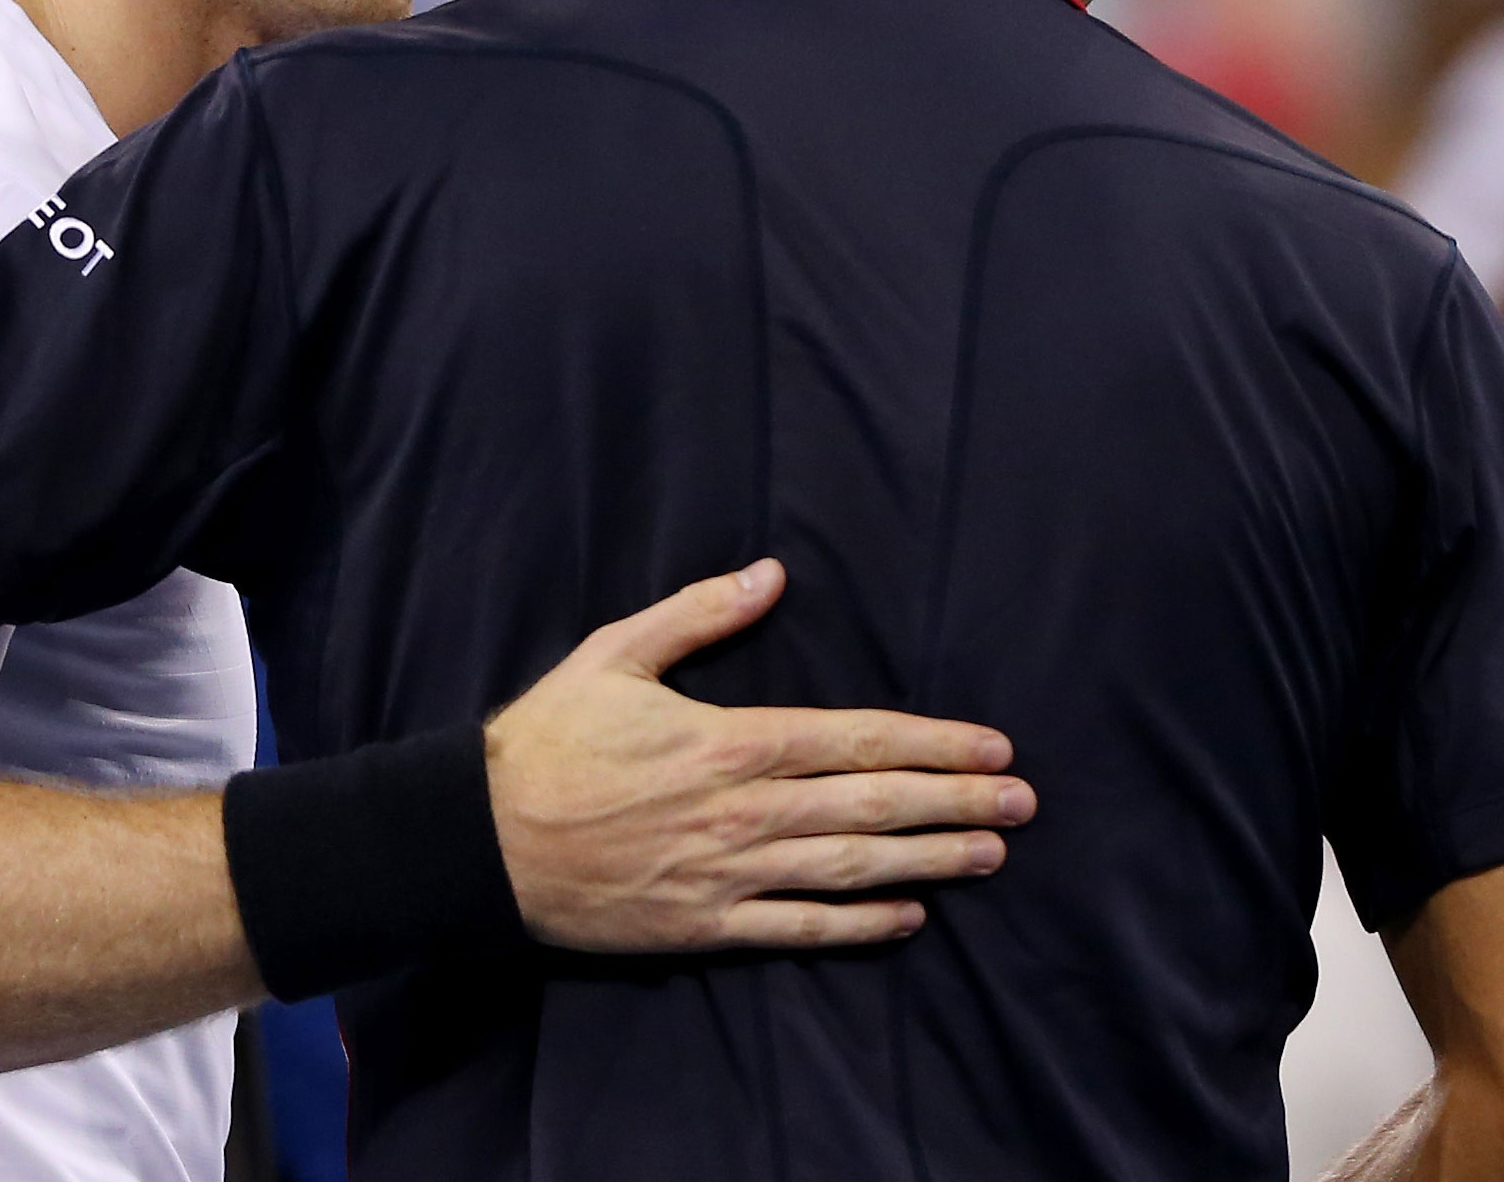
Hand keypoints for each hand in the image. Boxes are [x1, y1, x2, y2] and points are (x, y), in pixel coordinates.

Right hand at [486, 560, 1033, 953]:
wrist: (479, 841)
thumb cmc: (546, 742)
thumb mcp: (616, 654)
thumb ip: (699, 612)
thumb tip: (770, 574)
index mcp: (734, 741)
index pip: (860, 739)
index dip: (936, 744)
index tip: (992, 748)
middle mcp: (746, 812)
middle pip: (876, 804)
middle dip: (957, 803)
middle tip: (1024, 804)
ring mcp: (729, 875)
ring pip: (853, 868)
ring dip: (930, 861)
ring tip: (990, 855)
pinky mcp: (704, 927)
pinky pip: (800, 930)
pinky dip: (860, 927)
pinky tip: (909, 918)